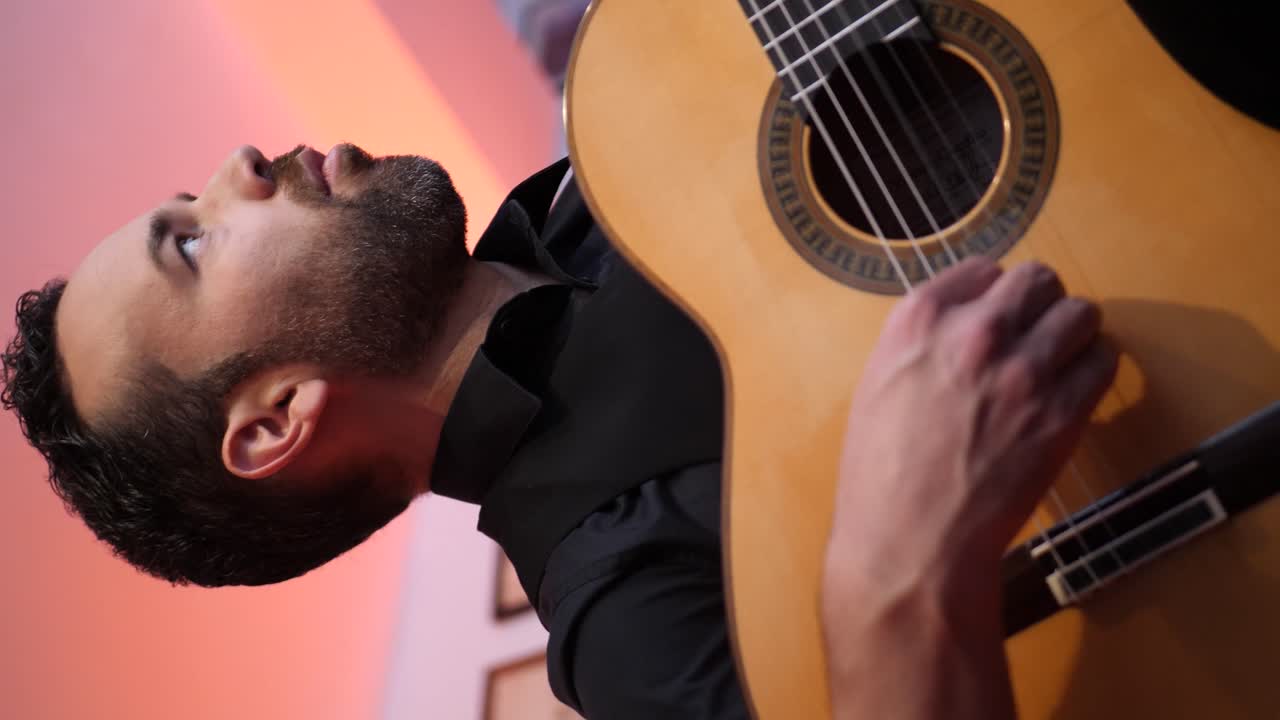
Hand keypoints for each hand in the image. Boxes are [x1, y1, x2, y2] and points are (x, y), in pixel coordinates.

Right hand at [822, 257, 1117, 719]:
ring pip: (1080, 313)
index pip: (980, 269)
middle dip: (1040, 302)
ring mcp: (1023, 371)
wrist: (909, 541)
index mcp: (918, 321)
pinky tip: (1076, 388)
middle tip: (1038, 332)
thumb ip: (923, 344)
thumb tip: (962, 327)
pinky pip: (1104, 360)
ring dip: (1075, 331)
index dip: (993, 292)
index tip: (997, 313)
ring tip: (1064, 358)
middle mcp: (974, 332)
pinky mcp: (1062, 412)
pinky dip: (1095, 368)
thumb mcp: (879, 386)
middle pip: (1037, 279)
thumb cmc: (880, 474)